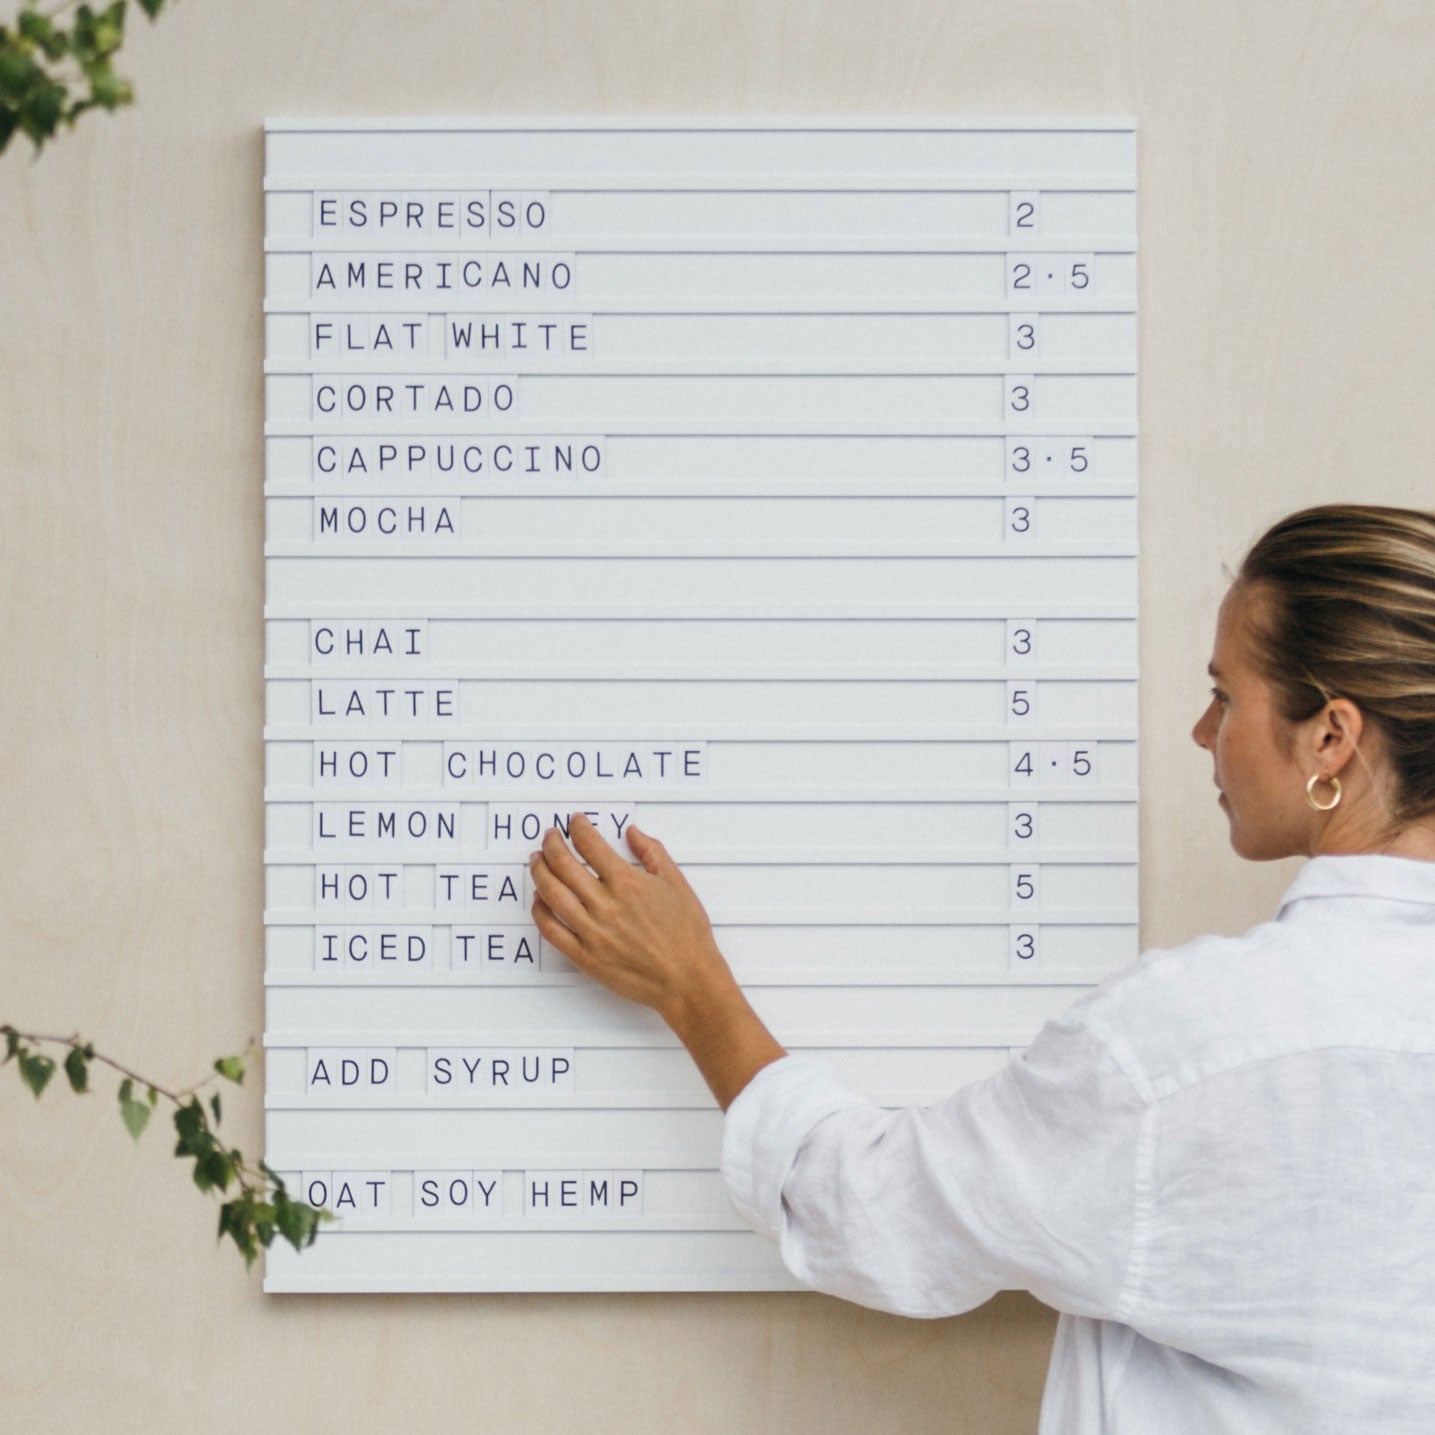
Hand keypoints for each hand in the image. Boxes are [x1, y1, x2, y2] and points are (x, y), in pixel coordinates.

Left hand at [529, 814, 785, 1109]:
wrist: (688, 979)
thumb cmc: (687, 935)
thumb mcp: (677, 884)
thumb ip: (652, 853)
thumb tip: (633, 832)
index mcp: (627, 883)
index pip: (590, 844)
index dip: (578, 828)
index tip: (575, 822)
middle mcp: (605, 904)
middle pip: (563, 864)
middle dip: (552, 844)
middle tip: (549, 836)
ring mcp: (592, 931)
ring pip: (551, 894)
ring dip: (539, 871)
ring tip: (536, 860)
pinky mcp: (585, 956)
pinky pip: (551, 930)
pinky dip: (539, 912)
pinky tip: (539, 900)